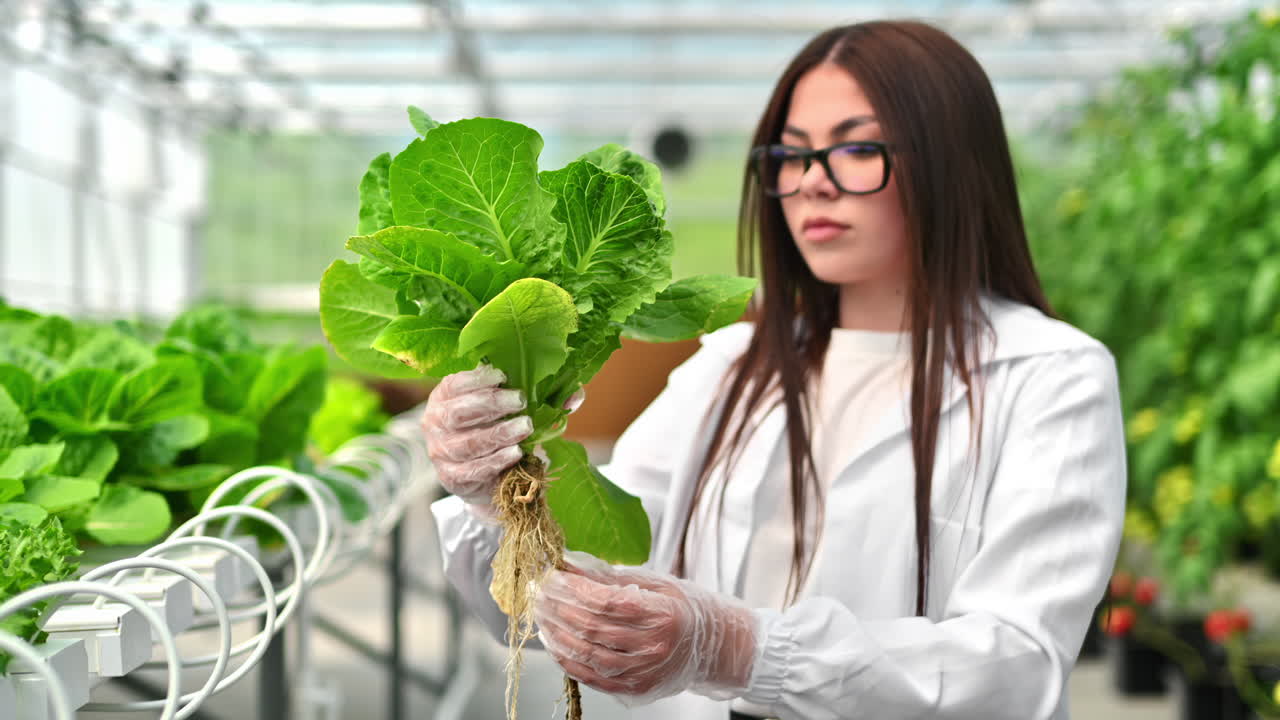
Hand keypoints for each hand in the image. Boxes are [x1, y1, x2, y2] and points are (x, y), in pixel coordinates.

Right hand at [422, 365, 530, 514]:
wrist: (485, 477)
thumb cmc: (496, 430)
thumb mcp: (512, 409)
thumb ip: (541, 396)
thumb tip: (576, 395)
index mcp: (444, 397)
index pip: (454, 384)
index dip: (476, 379)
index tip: (502, 375)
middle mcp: (434, 423)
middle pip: (458, 412)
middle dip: (491, 404)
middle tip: (520, 400)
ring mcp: (441, 452)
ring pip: (467, 443)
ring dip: (498, 433)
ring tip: (524, 427)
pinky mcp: (452, 477)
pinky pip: (473, 469)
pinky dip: (496, 461)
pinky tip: (515, 453)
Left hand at [533, 551, 759, 704]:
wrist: (713, 648)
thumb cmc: (685, 610)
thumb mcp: (656, 584)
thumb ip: (612, 578)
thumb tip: (571, 566)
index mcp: (663, 613)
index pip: (607, 601)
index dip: (574, 589)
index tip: (553, 576)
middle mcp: (655, 646)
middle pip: (593, 627)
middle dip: (559, 608)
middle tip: (539, 593)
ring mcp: (645, 671)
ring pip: (588, 654)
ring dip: (558, 634)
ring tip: (541, 617)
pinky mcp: (636, 689)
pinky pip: (593, 677)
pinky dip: (569, 661)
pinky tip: (555, 645)